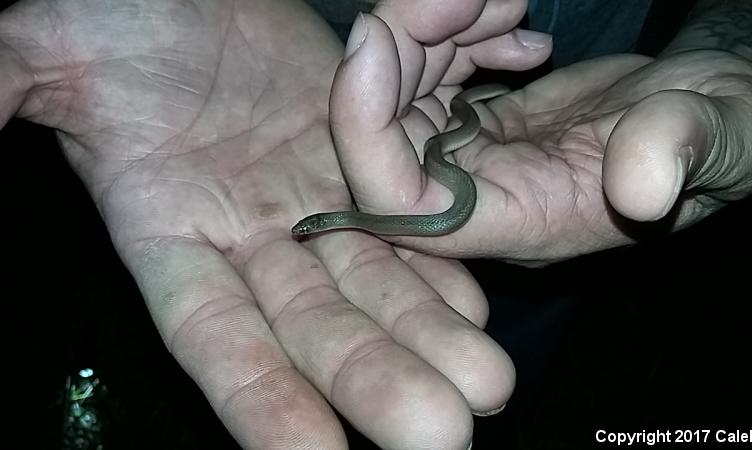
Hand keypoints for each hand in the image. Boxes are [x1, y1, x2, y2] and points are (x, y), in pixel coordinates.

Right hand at [0, 0, 516, 447]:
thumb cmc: (125, 18)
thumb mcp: (52, 48)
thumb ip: (11, 89)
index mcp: (166, 229)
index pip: (214, 336)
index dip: (260, 400)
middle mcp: (246, 239)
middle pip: (314, 329)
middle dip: (374, 383)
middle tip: (440, 436)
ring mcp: (310, 207)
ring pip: (373, 289)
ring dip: (427, 341)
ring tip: (484, 390)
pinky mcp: (361, 170)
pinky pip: (405, 230)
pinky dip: (442, 271)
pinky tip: (476, 309)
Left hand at [331, 14, 751, 265]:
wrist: (716, 108)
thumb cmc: (726, 130)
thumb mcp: (724, 136)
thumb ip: (681, 153)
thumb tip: (643, 187)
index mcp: (526, 220)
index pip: (404, 205)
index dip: (366, 127)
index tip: (375, 36)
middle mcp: (485, 196)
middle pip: (386, 138)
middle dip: (400, 51)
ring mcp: (477, 158)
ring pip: (401, 98)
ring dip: (429, 31)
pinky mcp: (481, 123)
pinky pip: (430, 77)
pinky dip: (452, 33)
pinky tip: (506, 18)